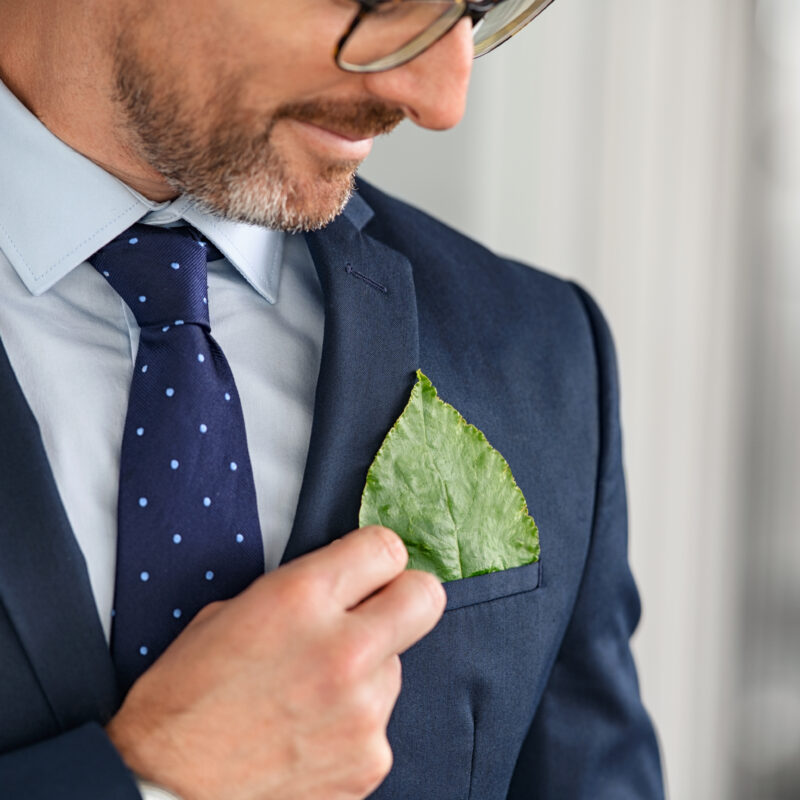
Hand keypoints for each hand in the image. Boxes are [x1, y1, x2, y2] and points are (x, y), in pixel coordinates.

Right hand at [106, 525, 445, 799]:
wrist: (165, 798)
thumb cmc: (181, 705)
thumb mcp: (227, 615)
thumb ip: (298, 594)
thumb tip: (340, 591)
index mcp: (301, 599)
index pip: (386, 549)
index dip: (377, 556)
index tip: (369, 569)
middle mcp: (343, 649)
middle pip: (424, 598)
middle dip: (405, 598)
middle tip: (375, 614)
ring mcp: (363, 711)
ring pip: (397, 666)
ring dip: (367, 671)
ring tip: (312, 695)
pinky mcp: (370, 761)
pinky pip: (380, 722)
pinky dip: (354, 724)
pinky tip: (309, 735)